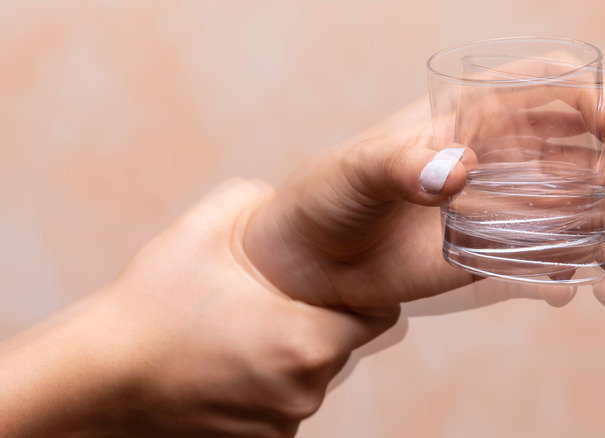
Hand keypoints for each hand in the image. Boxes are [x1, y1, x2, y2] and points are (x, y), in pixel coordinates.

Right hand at [0, 180, 396, 436]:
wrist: (94, 381)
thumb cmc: (149, 309)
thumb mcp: (201, 231)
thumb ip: (255, 199)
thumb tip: (284, 199)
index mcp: (304, 342)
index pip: (379, 315)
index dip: (363, 290)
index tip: (336, 276)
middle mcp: (303, 391)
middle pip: (342, 345)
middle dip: (320, 318)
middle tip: (278, 296)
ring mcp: (280, 423)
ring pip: (312, 375)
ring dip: (292, 351)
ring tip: (245, 327)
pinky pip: (283, 401)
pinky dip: (269, 380)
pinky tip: (231, 358)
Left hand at [244, 95, 604, 312]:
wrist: (313, 264)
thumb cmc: (329, 197)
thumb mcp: (356, 172)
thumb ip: (401, 166)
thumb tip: (457, 170)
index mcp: (470, 117)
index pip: (549, 89)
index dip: (595, 99)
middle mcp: (499, 157)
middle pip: (584, 148)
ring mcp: (503, 207)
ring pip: (583, 205)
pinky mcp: (498, 254)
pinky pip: (558, 257)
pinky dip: (589, 271)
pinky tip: (601, 289)